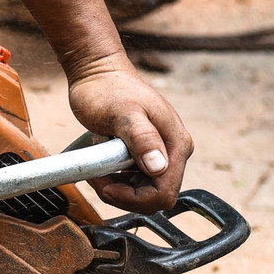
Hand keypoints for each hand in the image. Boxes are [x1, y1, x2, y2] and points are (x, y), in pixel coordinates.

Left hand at [67, 56, 192, 212]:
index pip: (164, 193)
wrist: (99, 74)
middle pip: (155, 197)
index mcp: (176, 144)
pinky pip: (136, 182)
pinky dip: (118, 182)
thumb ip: (142, 138)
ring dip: (118, 189)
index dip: (134, 198)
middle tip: (98, 177)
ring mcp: (161, 152)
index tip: (107, 184)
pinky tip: (104, 168)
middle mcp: (174, 151)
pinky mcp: (147, 153)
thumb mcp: (123, 114)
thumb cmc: (108, 90)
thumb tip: (159, 166)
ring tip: (98, 170)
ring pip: (144, 192)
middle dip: (124, 195)